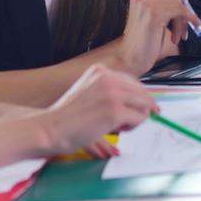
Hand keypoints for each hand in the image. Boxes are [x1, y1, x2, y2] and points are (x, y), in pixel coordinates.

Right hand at [38, 65, 156, 156]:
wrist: (50, 129)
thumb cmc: (66, 118)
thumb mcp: (88, 93)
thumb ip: (109, 92)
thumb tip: (140, 101)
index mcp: (100, 71)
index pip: (132, 81)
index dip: (141, 97)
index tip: (150, 108)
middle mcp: (108, 78)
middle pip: (142, 91)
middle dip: (141, 109)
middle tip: (129, 123)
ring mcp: (112, 93)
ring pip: (144, 105)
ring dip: (136, 119)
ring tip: (118, 127)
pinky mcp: (115, 111)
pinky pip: (139, 119)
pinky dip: (132, 127)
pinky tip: (116, 129)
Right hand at [116, 0, 200, 73]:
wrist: (128, 59)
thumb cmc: (143, 43)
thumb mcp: (154, 20)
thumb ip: (166, 6)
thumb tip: (186, 0)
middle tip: (193, 14)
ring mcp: (147, 4)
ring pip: (178, 2)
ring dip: (184, 20)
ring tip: (179, 35)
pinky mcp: (154, 14)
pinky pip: (180, 11)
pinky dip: (187, 21)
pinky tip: (180, 36)